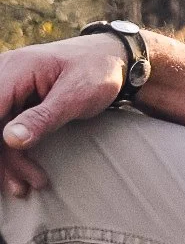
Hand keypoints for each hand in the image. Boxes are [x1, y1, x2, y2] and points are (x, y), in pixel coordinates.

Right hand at [0, 34, 125, 196]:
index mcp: (16, 69)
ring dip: (11, 162)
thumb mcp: (77, 95)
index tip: (3, 166)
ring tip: (29, 185)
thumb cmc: (98, 71)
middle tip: (24, 186)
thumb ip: (43, 117)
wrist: (114, 58)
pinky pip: (6, 131)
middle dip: (4, 159)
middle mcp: (5, 76)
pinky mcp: (15, 102)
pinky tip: (26, 175)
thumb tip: (9, 139)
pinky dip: (16, 154)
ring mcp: (9, 90)